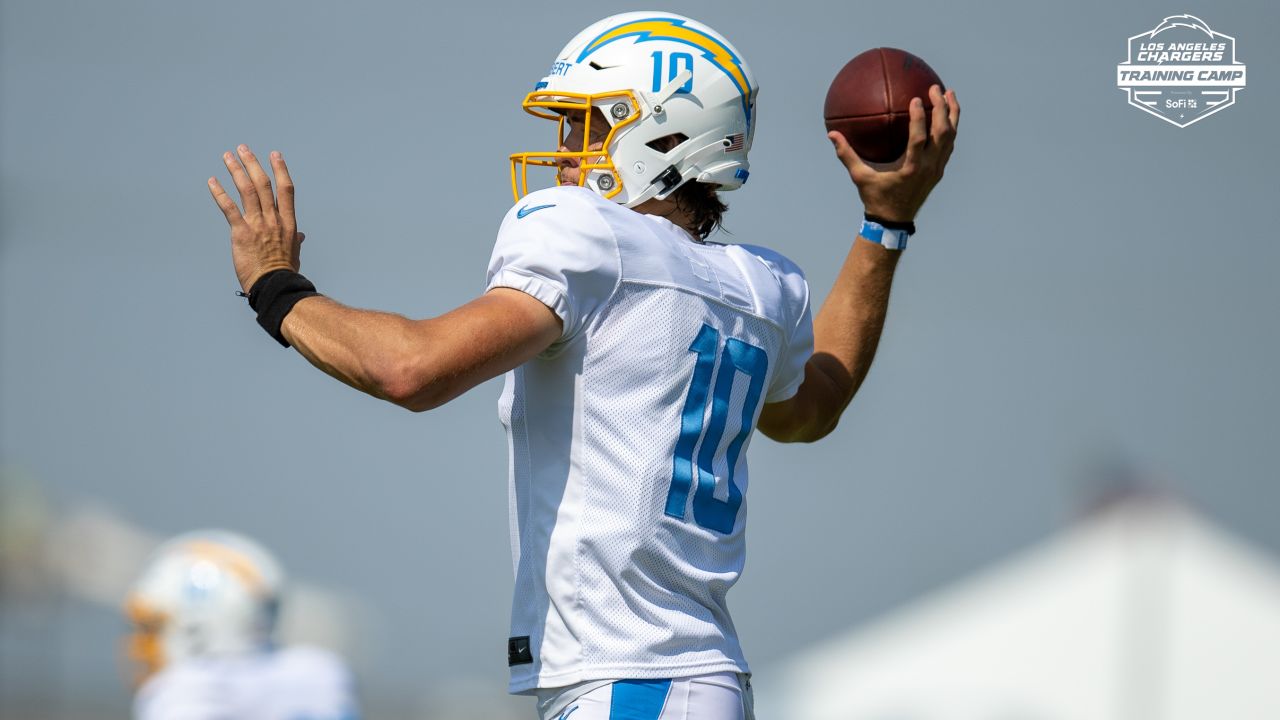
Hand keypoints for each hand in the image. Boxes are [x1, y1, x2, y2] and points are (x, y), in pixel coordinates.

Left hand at [208, 145, 304, 292]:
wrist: (274, 285)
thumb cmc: (284, 272)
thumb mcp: (294, 253)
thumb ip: (295, 241)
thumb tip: (300, 236)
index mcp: (288, 223)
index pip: (286, 189)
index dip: (280, 170)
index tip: (274, 155)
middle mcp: (273, 219)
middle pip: (263, 184)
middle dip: (252, 163)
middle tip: (243, 148)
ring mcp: (258, 225)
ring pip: (247, 190)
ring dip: (236, 170)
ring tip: (227, 156)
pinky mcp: (241, 232)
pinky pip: (229, 208)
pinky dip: (219, 193)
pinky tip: (212, 181)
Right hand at [829, 85, 959, 222]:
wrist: (894, 221)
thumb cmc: (875, 198)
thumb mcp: (859, 177)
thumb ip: (847, 155)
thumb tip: (832, 135)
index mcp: (910, 168)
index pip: (919, 138)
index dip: (919, 117)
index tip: (916, 98)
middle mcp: (928, 167)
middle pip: (943, 133)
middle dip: (942, 108)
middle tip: (936, 88)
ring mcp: (936, 169)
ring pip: (951, 138)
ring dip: (952, 115)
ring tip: (949, 94)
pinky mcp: (939, 171)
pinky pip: (949, 145)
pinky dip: (950, 128)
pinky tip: (947, 115)